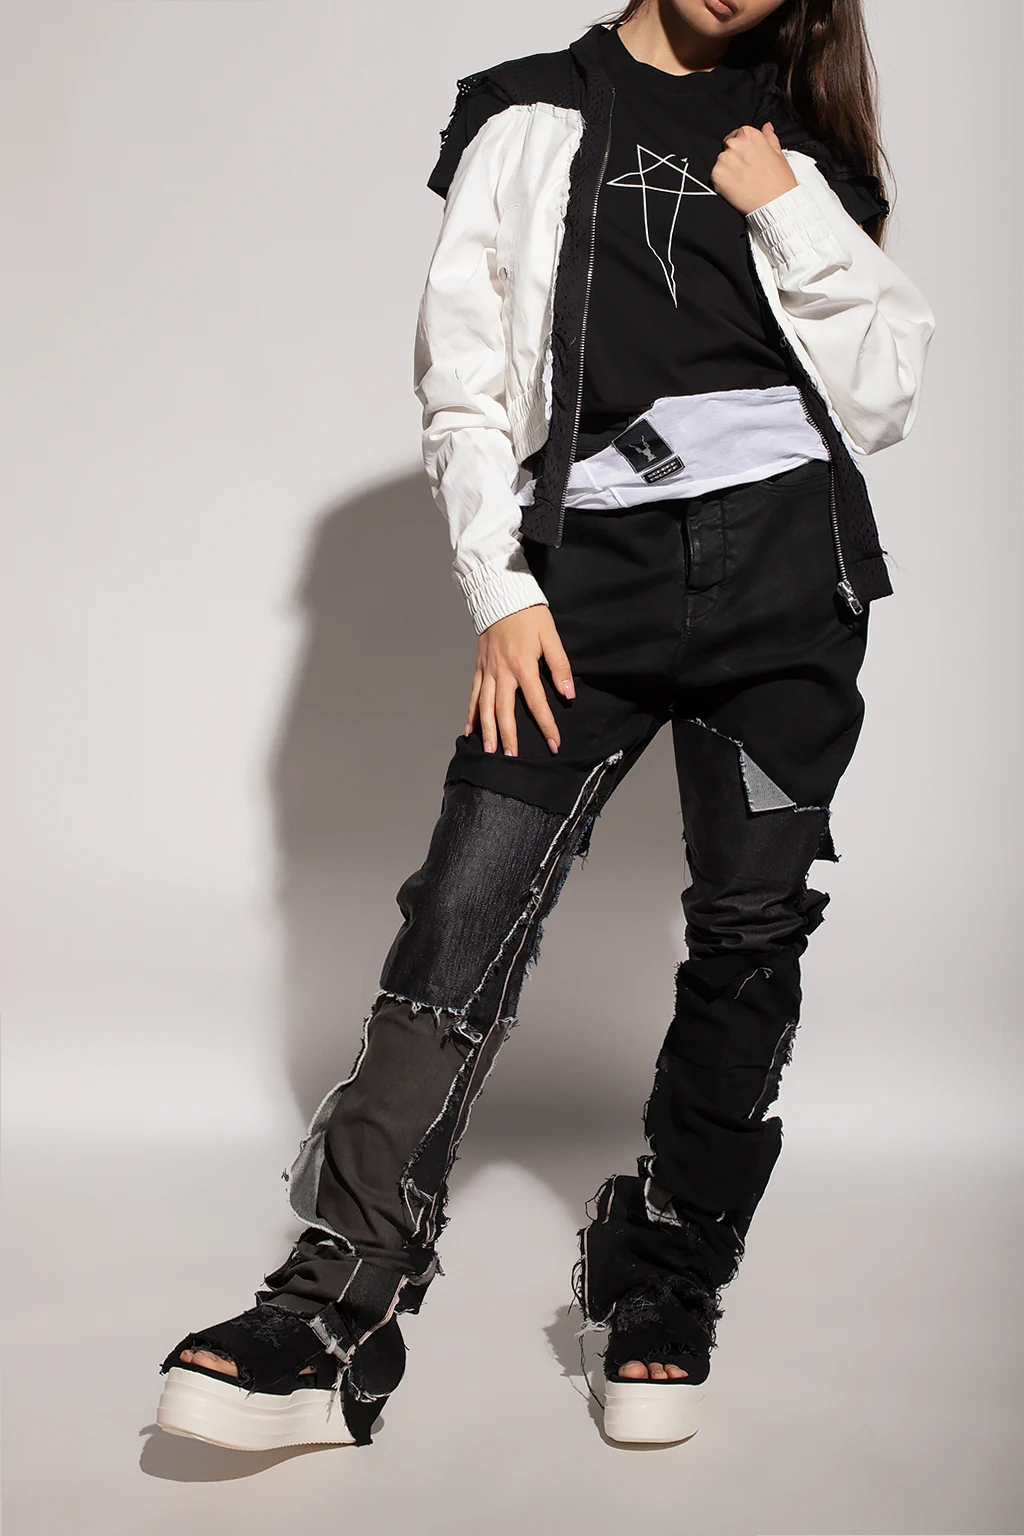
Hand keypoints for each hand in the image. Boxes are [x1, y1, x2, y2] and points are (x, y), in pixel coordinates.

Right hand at [465, 604, 574, 756]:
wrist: (501, 595)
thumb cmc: (529, 615)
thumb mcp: (551, 637)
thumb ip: (559, 667)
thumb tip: (568, 694)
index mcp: (523, 665)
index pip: (536, 702)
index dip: (546, 725)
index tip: (554, 744)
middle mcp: (502, 671)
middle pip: (503, 710)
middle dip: (508, 735)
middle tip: (512, 757)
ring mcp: (488, 670)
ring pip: (484, 705)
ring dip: (487, 730)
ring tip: (489, 750)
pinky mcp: (479, 666)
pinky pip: (473, 693)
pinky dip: (470, 713)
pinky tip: (470, 729)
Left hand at [711, 121, 797, 216]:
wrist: (775, 203)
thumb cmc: (779, 180)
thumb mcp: (778, 152)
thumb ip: (769, 137)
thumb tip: (766, 127)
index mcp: (749, 134)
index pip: (738, 135)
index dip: (743, 149)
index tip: (747, 159)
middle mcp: (734, 143)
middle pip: (727, 147)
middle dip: (734, 158)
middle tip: (746, 172)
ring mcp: (724, 160)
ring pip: (721, 162)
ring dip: (728, 170)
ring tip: (743, 181)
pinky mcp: (717, 176)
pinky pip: (716, 177)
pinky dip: (723, 183)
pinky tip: (737, 188)